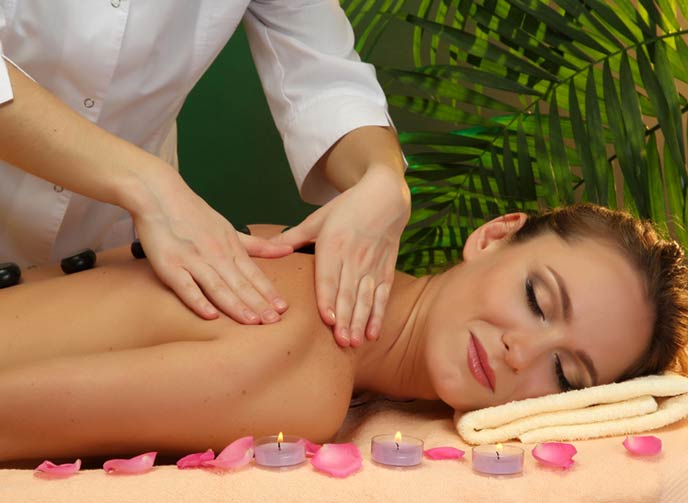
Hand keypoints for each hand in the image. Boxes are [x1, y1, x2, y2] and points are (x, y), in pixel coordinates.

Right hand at [131, 173, 292, 323]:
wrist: (159, 195)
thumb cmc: (194, 214)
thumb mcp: (230, 229)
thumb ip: (258, 245)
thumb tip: (288, 250)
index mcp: (230, 248)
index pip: (254, 274)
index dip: (268, 292)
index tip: (283, 309)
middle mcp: (215, 255)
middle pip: (240, 283)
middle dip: (258, 303)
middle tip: (274, 321)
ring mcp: (192, 260)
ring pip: (218, 287)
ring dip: (236, 305)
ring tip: (252, 321)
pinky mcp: (169, 265)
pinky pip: (186, 286)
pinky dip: (198, 300)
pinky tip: (211, 315)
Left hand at [273, 166, 409, 346]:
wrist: (384, 196)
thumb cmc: (347, 207)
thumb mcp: (318, 219)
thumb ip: (292, 236)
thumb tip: (267, 245)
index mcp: (334, 244)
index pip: (330, 277)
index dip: (329, 300)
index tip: (328, 321)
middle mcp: (354, 257)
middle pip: (349, 293)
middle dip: (346, 319)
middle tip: (341, 342)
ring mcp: (372, 265)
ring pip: (366, 298)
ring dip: (361, 321)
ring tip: (355, 342)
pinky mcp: (386, 269)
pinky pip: (383, 295)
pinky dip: (378, 315)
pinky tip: (373, 333)